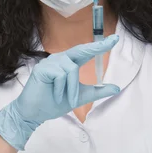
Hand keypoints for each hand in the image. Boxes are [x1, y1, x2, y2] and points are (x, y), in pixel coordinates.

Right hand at [0, 34, 120, 149]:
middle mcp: (60, 59)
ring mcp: (50, 62)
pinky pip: (60, 75)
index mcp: (69, 64)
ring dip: (72, 88)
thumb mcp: (80, 97)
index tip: (115, 39)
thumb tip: (116, 87)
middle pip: (81, 50)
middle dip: (96, 47)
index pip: (86, 52)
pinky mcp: (42, 68)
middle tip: (112, 41)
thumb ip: (97, 91)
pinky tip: (56, 96)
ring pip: (72, 69)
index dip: (100, 46)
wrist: (34, 114)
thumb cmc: (54, 103)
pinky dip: (61, 89)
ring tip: (67, 99)